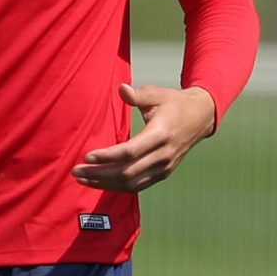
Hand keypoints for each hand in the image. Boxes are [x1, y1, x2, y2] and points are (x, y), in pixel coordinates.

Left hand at [71, 83, 214, 192]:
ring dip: (106, 184)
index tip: (88, 155)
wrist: (200, 117)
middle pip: (127, 172)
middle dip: (100, 174)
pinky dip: (118, 187)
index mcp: (160, 135)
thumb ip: (138, 95)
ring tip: (83, 179)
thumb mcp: (157, 94)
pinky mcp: (163, 173)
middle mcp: (163, 156)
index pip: (130, 152)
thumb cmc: (174, 103)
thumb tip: (121, 89)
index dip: (108, 156)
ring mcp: (164, 168)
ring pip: (132, 184)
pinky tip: (101, 182)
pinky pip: (138, 186)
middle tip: (76, 171)